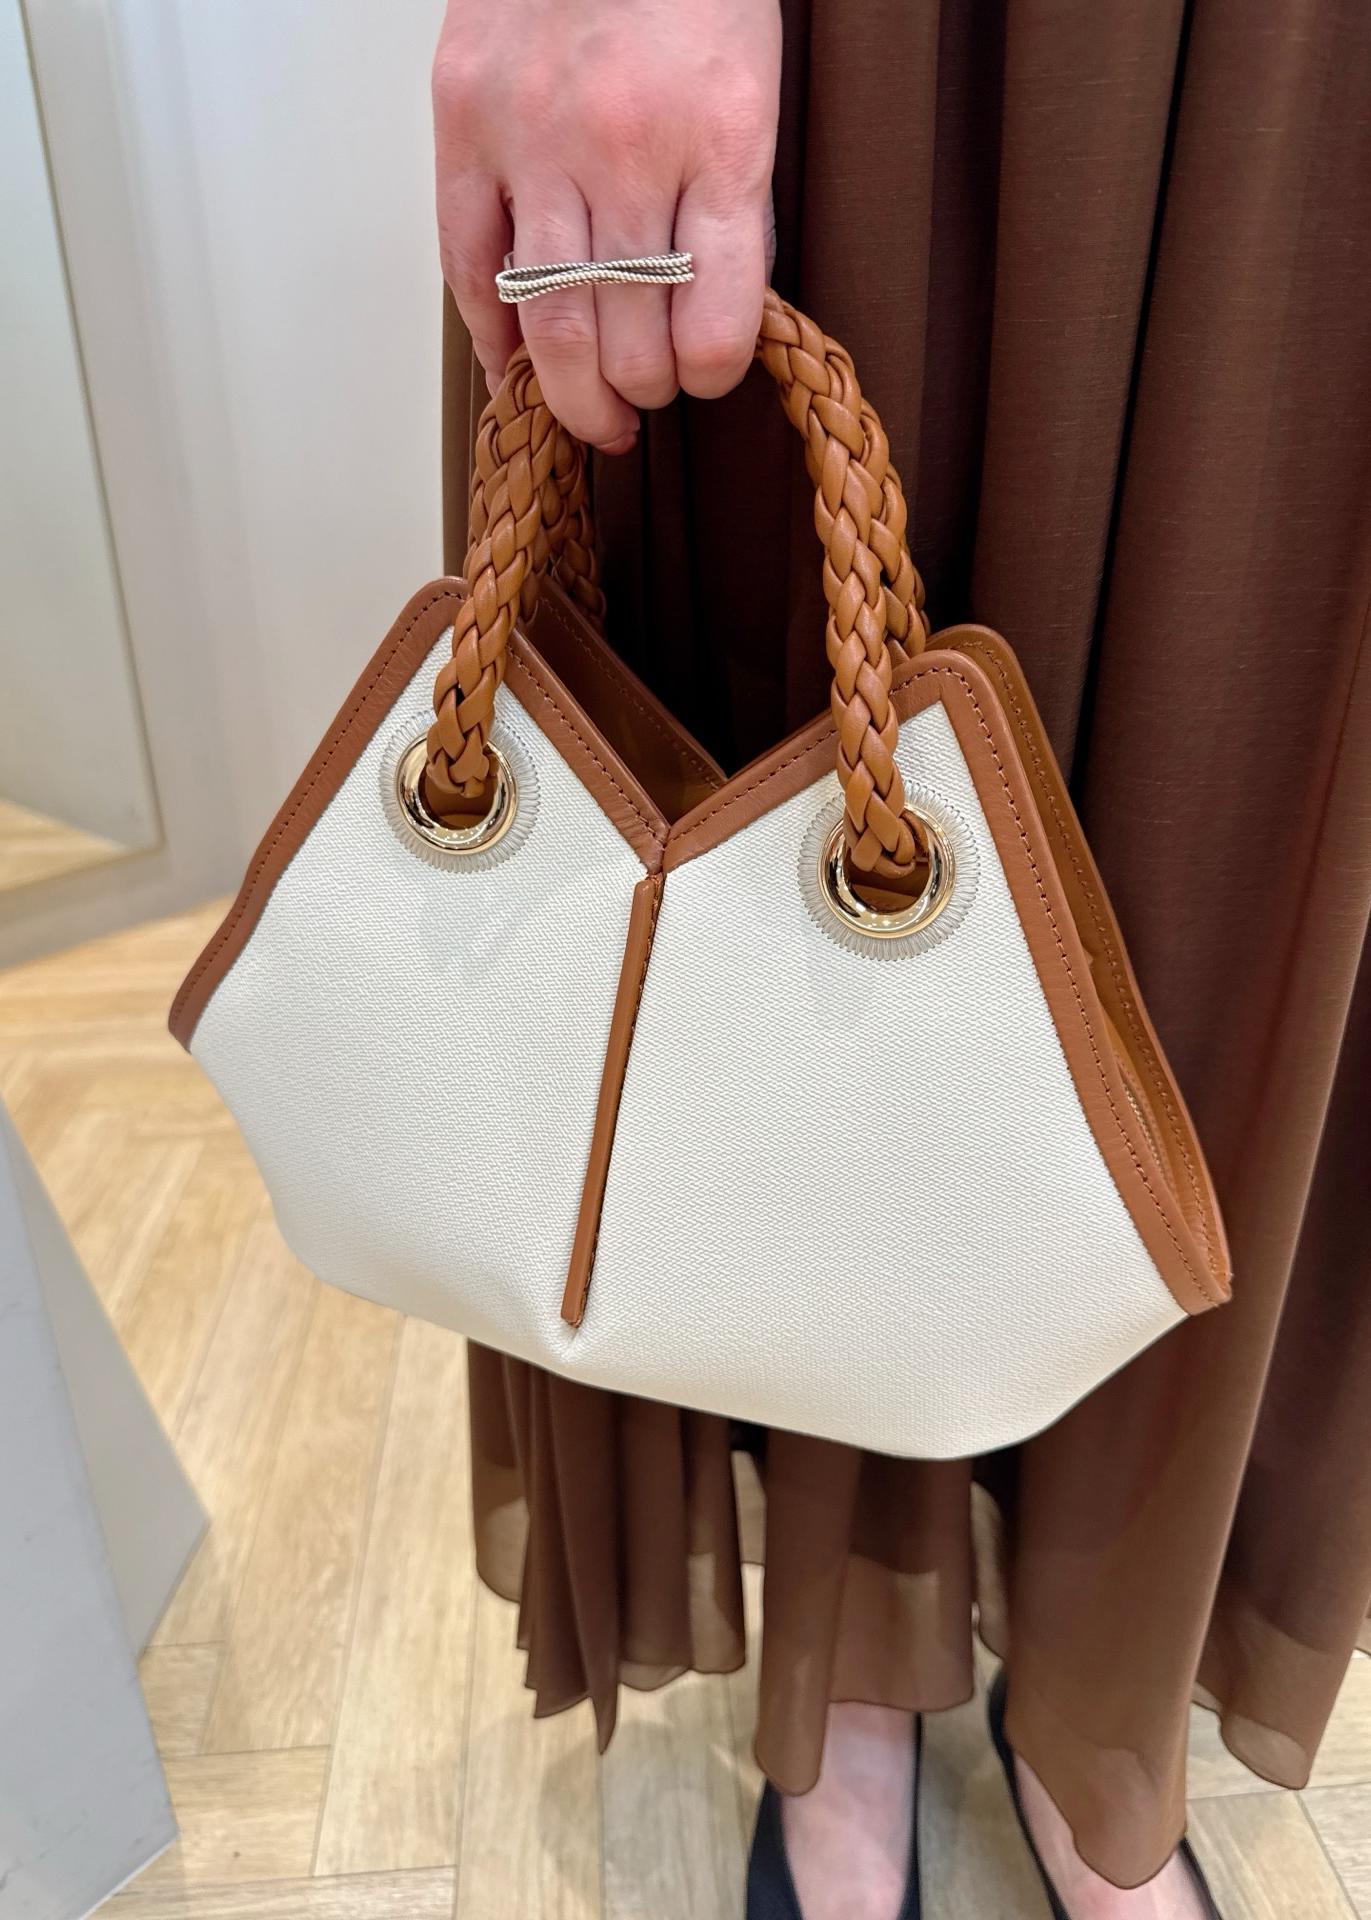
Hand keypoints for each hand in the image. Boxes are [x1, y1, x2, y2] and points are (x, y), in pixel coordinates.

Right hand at [433, 0, 780, 450]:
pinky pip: (468, 262)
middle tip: (638, 408)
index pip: (717, 319)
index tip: (704, 376)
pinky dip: (491, 335)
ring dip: (572, 392)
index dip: (709, 374)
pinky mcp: (465, 120)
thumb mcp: (748, 88)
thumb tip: (702, 318)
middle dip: (638, 397)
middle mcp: (624, 148)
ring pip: (551, 322)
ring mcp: (535, 137)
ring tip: (589, 410)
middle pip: (628, 339)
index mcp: (719, 138)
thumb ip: (728, 201)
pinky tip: (512, 370)